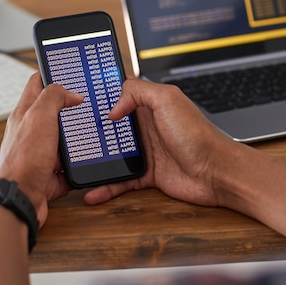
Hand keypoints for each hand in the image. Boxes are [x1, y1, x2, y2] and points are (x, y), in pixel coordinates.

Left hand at [0, 73, 82, 225]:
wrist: (21, 200)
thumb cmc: (23, 160)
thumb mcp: (39, 116)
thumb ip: (54, 97)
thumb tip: (71, 93)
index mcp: (26, 113)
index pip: (38, 84)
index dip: (53, 73)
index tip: (71, 70)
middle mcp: (33, 131)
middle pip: (55, 111)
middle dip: (73, 107)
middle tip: (91, 101)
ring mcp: (42, 153)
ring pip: (66, 138)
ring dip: (80, 136)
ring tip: (97, 127)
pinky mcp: (52, 173)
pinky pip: (71, 164)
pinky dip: (82, 162)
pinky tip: (93, 156)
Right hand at [84, 77, 243, 207]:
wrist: (217, 172)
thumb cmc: (198, 135)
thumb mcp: (167, 100)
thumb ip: (138, 92)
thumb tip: (113, 107)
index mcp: (150, 105)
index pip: (119, 96)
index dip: (101, 98)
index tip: (79, 103)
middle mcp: (146, 127)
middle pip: (112, 128)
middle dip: (92, 132)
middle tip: (68, 137)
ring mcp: (147, 151)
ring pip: (114, 154)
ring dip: (96, 160)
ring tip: (74, 165)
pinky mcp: (148, 175)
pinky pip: (121, 180)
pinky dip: (106, 187)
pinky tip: (92, 192)